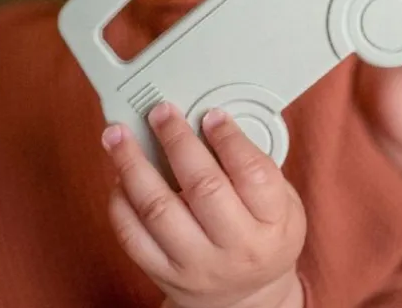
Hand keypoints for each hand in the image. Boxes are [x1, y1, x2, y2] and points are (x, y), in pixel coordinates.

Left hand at [102, 102, 306, 307]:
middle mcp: (236, 247)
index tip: (210, 114)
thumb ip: (255, 165)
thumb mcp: (283, 202)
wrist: (248, 298)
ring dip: (133, 165)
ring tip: (118, 135)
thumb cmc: (266, 236)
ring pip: (158, 208)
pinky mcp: (165, 274)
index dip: (229, 138)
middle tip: (161, 112)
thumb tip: (213, 121)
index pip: (252, 173)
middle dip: (176, 140)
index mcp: (273, 223)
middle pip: (202, 185)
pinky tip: (119, 176)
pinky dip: (120, 201)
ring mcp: (197, 264)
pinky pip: (133, 236)